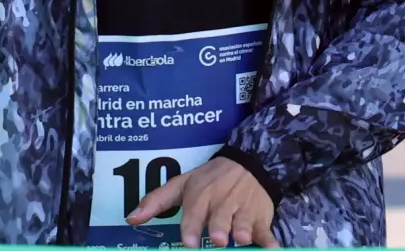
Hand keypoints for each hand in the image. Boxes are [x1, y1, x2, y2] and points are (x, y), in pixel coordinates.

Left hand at [128, 157, 277, 248]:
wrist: (249, 162)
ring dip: (244, 230)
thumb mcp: (182, 184)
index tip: (190, 242)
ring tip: (243, 239)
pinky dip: (270, 240)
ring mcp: (244, 209)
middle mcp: (223, 202)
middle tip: (219, 239)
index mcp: (201, 195)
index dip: (192, 228)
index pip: (194, 212)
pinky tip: (273, 249)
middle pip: (221, 217)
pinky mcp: (261, 215)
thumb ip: (157, 201)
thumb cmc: (210, 179)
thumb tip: (131, 218)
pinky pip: (266, 229)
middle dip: (220, 227)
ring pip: (244, 220)